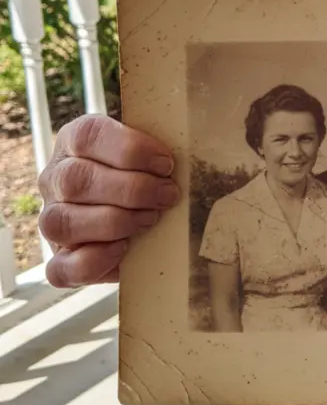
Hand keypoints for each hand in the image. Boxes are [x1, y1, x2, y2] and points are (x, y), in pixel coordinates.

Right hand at [38, 115, 178, 287]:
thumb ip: (160, 147)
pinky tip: (124, 249)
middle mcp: (55, 178)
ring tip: (151, 218)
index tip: (166, 163)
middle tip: (168, 195)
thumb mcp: (151, 149)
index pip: (87, 136)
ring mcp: (50, 219)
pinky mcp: (58, 259)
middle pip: (76, 180)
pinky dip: (95, 260)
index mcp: (75, 140)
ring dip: (116, 222)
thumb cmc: (149, 170)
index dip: (130, 149)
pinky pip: (60, 268)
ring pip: (62, 223)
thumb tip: (197, 146)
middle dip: (132, 190)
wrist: (139, 205)